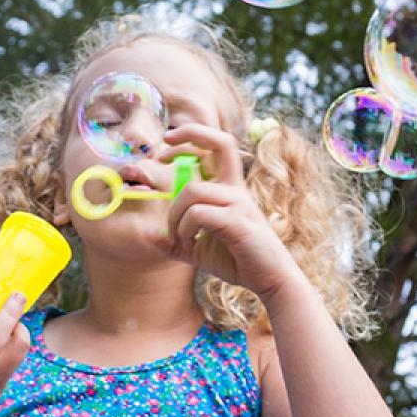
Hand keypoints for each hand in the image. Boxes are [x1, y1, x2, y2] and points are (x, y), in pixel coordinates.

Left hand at [144, 124, 306, 299]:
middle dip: (189, 136)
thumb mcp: (198, 250)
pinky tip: (189, 245)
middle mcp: (236, 189)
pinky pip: (198, 214)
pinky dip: (184, 229)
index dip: (191, 137)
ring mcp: (239, 202)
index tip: (164, 149)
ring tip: (179, 239)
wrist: (269, 280)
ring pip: (192, 190)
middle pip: (220, 142)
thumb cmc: (237, 261)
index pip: (216, 147)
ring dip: (175, 216)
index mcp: (230, 189)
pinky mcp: (238, 221)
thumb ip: (174, 241)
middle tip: (161, 155)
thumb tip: (147, 234)